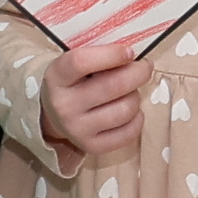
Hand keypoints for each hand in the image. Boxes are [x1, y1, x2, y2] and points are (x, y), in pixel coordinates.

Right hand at [39, 33, 146, 157]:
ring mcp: (77, 129)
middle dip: (137, 73)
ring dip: (135, 97)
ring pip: (124, 110)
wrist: (53, 114)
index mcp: (57, 77)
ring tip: (131, 92)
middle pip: (112, 86)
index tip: (130, 52)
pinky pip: (129, 133)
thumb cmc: (73, 81)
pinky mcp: (92, 146)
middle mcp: (64, 105)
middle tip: (144, 68)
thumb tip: (134, 55)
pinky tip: (131, 111)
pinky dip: (137, 119)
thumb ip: (99, 56)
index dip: (111, 55)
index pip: (81, 62)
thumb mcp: (74, 63)